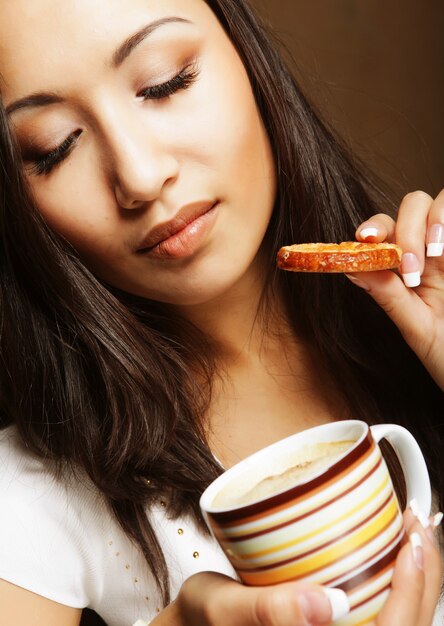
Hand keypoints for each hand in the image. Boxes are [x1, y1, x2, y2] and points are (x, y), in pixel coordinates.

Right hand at [154, 509, 441, 625]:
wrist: (194, 624)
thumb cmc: (203, 621)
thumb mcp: (221, 608)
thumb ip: (269, 611)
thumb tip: (325, 605)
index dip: (414, 592)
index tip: (414, 539)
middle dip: (426, 576)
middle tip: (419, 524)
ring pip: (400, 621)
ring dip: (416, 579)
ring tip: (412, 533)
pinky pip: (379, 613)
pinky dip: (397, 583)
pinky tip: (388, 552)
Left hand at [347, 189, 443, 389]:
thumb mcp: (417, 328)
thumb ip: (388, 296)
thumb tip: (351, 267)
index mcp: (412, 267)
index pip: (387, 229)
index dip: (376, 226)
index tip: (367, 238)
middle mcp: (435, 251)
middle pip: (415, 204)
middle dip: (408, 228)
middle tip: (412, 266)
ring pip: (442, 200)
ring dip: (436, 220)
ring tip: (436, 256)